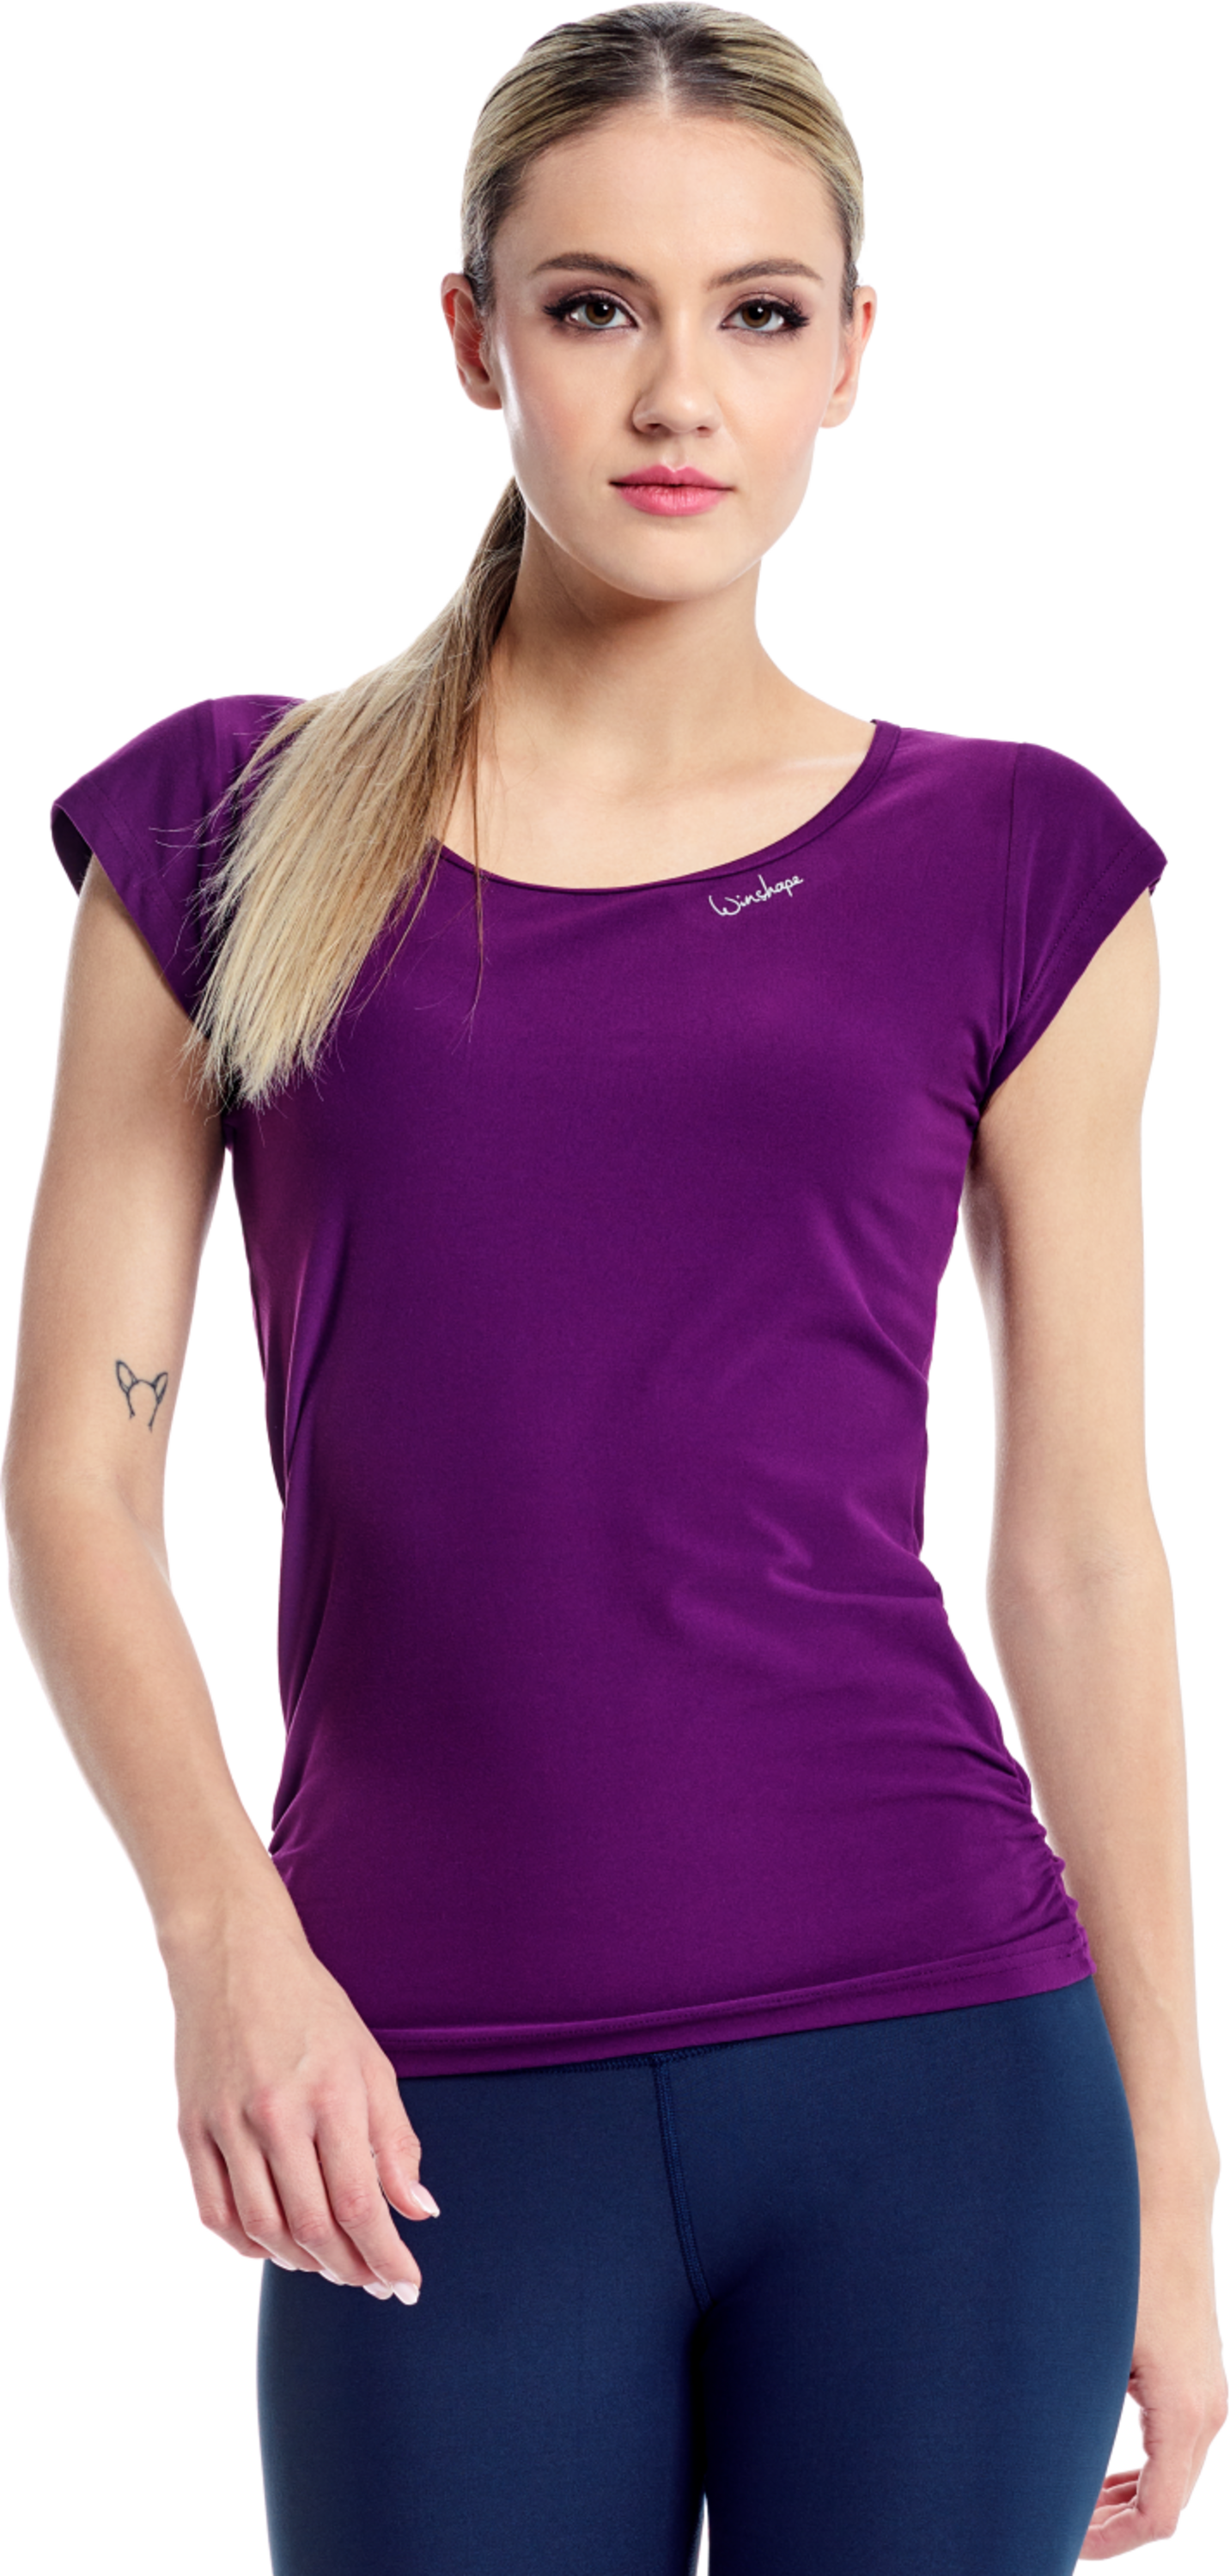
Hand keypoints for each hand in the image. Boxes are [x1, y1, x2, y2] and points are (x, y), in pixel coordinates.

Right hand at [163, 1898, 437, 2300]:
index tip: (405, 2283)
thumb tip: (419, 2212)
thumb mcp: (370, 2062)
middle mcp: (276, 2114)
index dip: (385, 2256)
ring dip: (302, 2263)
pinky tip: (273, 2248)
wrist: (233, 1957)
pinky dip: (245, 2245)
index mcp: (330, 2094)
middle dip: (350, 2269)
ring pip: (263, 2230)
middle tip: (373, 2282)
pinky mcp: (190, 2130)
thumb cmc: (311, 2009)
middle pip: (313, 2227)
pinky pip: (214, 2213)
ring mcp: (226, 2124)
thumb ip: (396, 2141)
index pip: (361, 2204)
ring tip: (331, 2266)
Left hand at [1079, 2155, 1225, 2558]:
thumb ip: (1067, 2408)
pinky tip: (1091, 2458)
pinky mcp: (1197, 2368)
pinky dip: (1136, 2463)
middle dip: (1108, 2524)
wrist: (1161, 2192)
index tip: (1061, 2543)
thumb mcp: (1085, 2342)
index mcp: (1184, 2414)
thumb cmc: (1117, 2258)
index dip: (1107, 2543)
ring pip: (1170, 2473)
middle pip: (1165, 2504)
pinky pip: (1172, 2440)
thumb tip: (1030, 2463)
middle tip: (1053, 2529)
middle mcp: (1207, 2409)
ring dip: (1120, 2495)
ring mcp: (1207, 2389)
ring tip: (1065, 2503)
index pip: (1157, 2519)